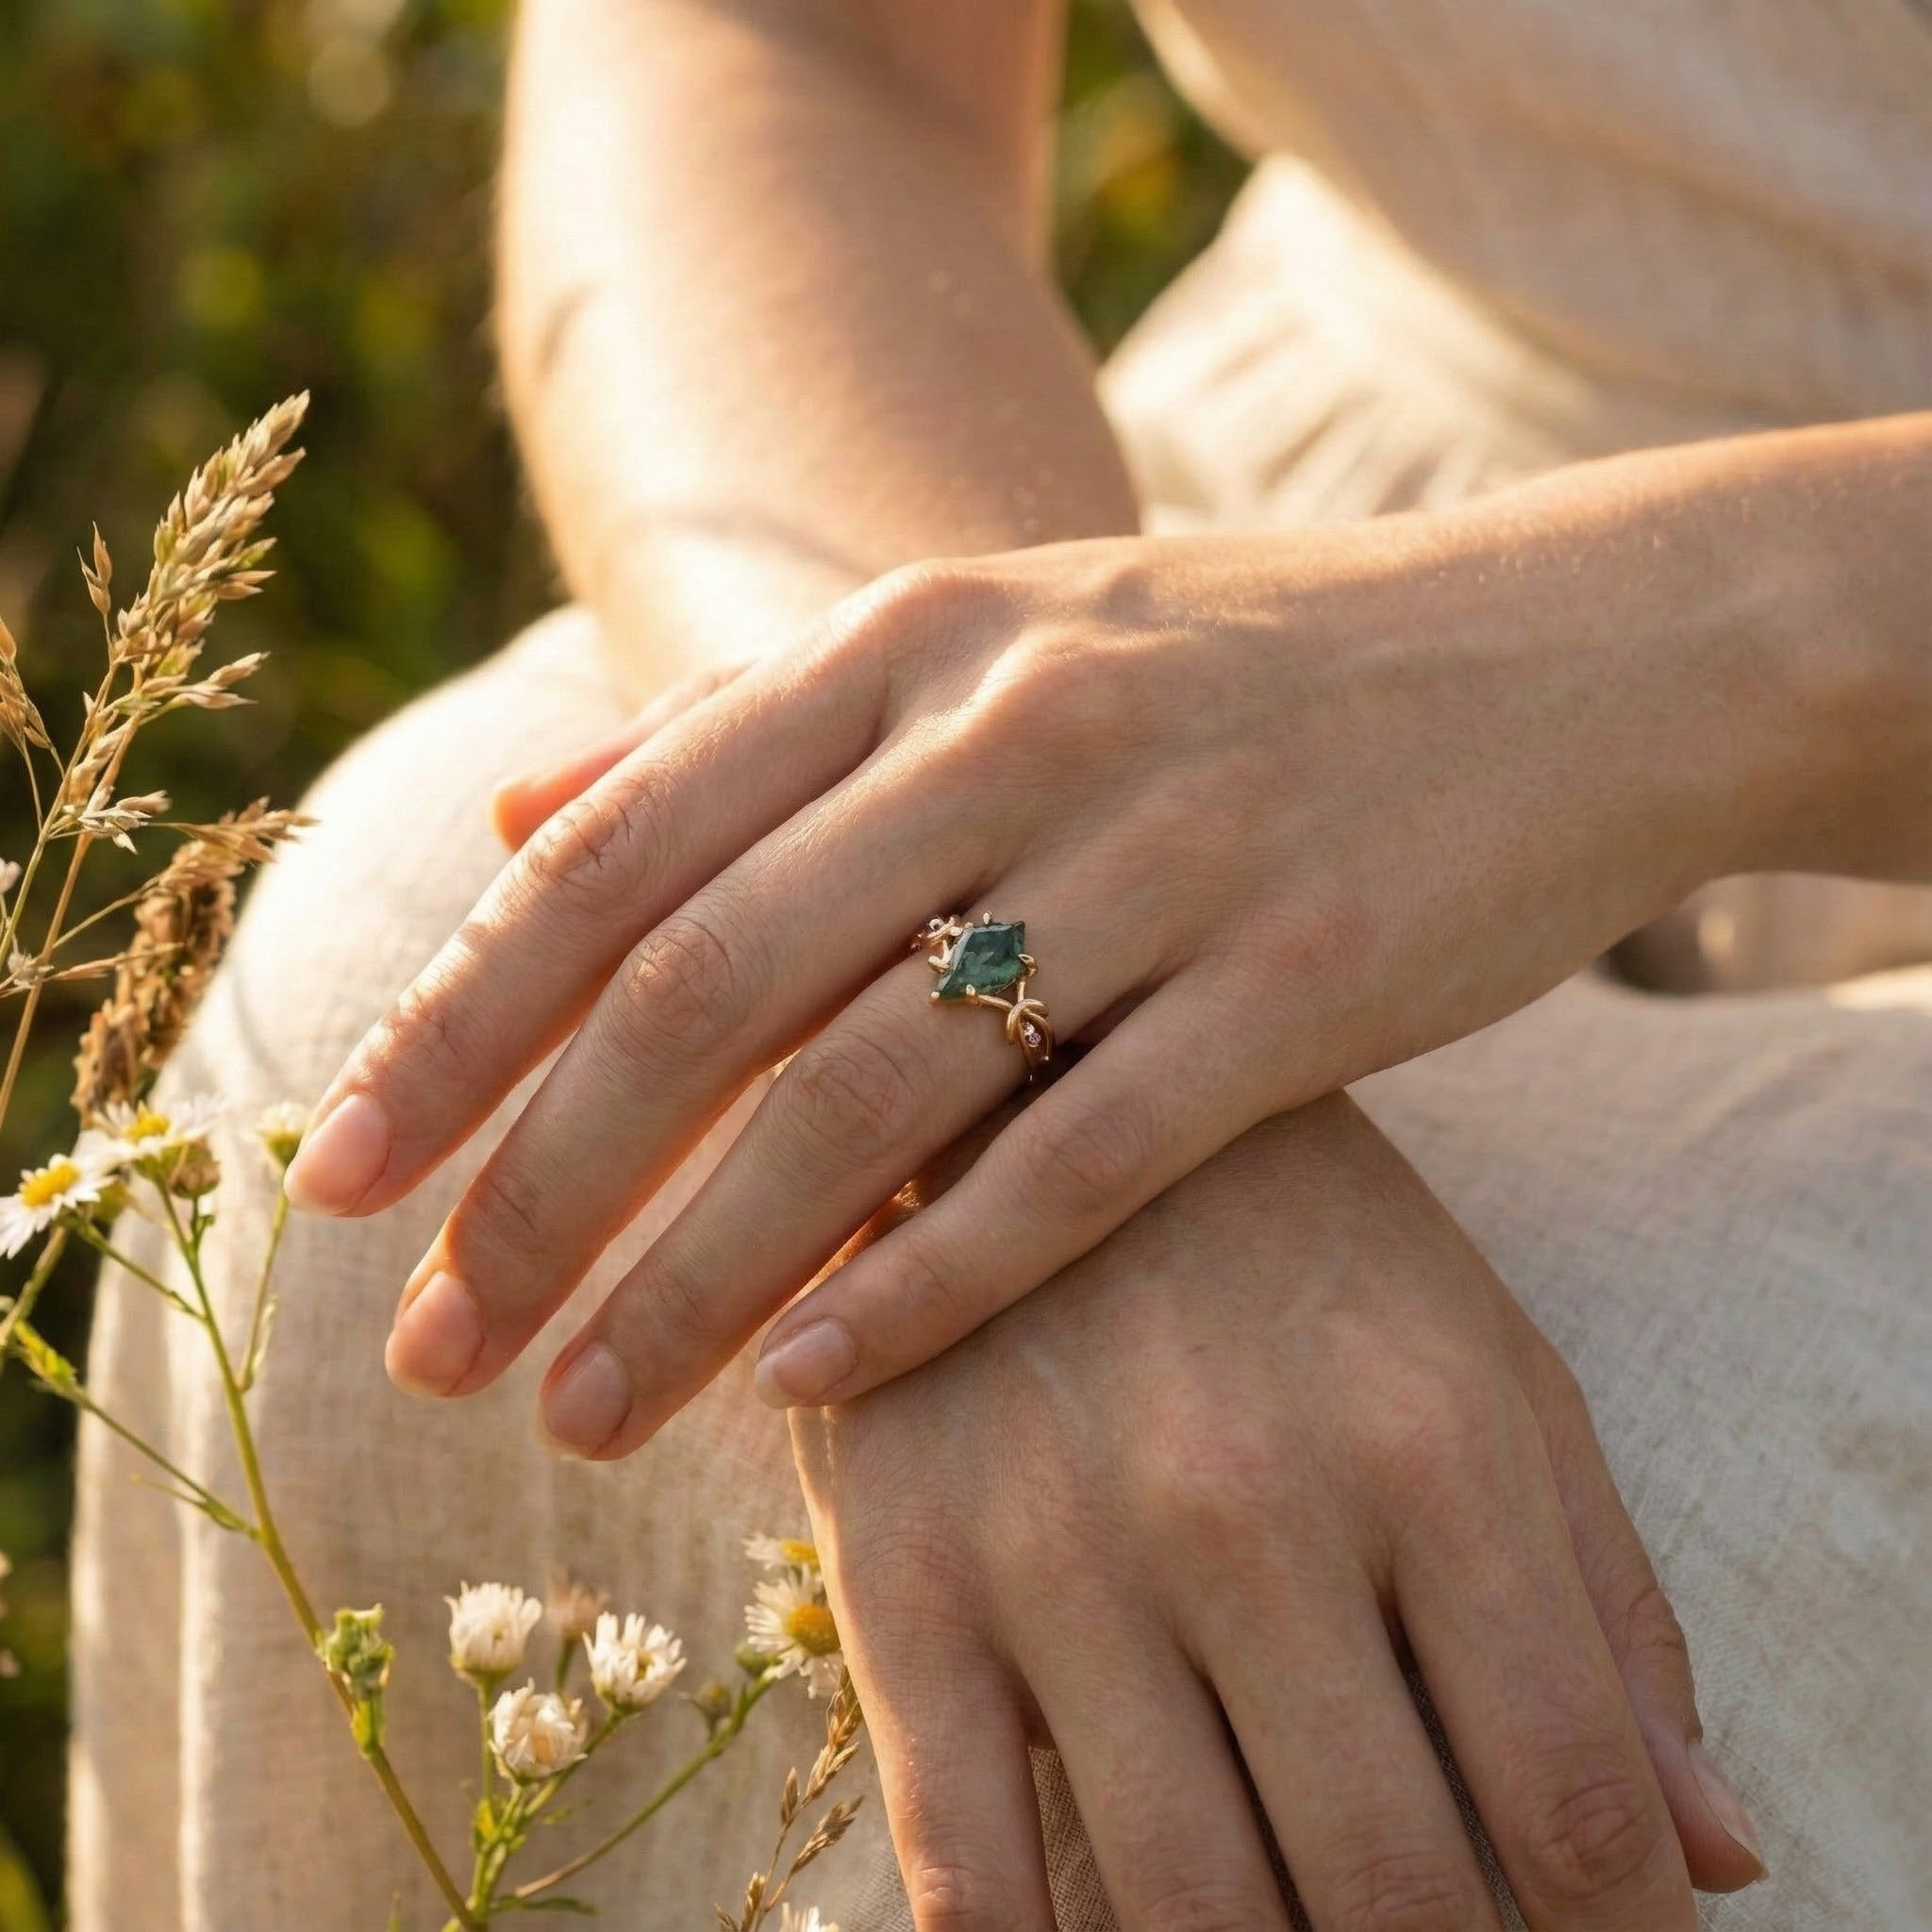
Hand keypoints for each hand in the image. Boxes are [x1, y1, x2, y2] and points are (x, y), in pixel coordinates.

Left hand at [286, 466, 1835, 1455]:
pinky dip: (925, 1281)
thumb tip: (516, 821)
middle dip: (537, 1186)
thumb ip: (747, 732)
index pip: (617, 851)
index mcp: (912, 641)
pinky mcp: (1304, 983)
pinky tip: (809, 1387)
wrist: (1574, 655)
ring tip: (581, 1416)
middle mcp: (1016, 730)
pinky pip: (1074, 1163)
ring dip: (695, 1277)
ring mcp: (1167, 854)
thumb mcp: (988, 640)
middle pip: (703, 988)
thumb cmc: (1247, 670)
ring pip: (866, 1098)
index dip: (459, 1025)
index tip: (341, 1181)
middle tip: (425, 1348)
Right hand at [794, 1094, 1766, 1929]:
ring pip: (1185, 1913)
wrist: (1033, 1081)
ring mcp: (1054, 1548)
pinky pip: (965, 1875)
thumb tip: (1709, 1862)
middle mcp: (1243, 1505)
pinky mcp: (903, 1574)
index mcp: (1426, 1443)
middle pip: (1390, 1892)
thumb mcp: (1484, 1362)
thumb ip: (1603, 1601)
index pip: (1570, 1803)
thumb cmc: (1296, 1241)